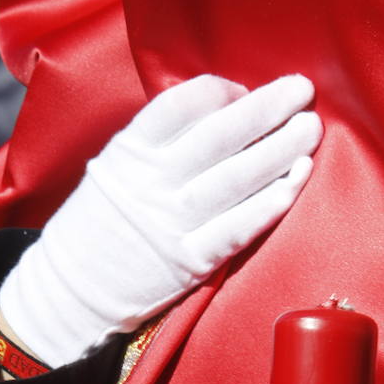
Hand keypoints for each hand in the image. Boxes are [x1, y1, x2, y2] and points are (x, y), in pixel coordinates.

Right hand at [0, 73, 321, 366]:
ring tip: (311, 129)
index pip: (181, 106)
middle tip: (302, 91)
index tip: (245, 90)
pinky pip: (238, 227)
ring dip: (280, 150)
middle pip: (219, 135)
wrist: (72, 292)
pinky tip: (297, 179)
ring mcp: (172, 223)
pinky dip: (271, 203)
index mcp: (129, 152)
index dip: (222, 92)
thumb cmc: (100, 224)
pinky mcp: (190, 261)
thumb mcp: (113, 168)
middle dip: (267, 109)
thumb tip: (223, 112)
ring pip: (237, 177)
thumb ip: (158, 142)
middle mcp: (151, 183)